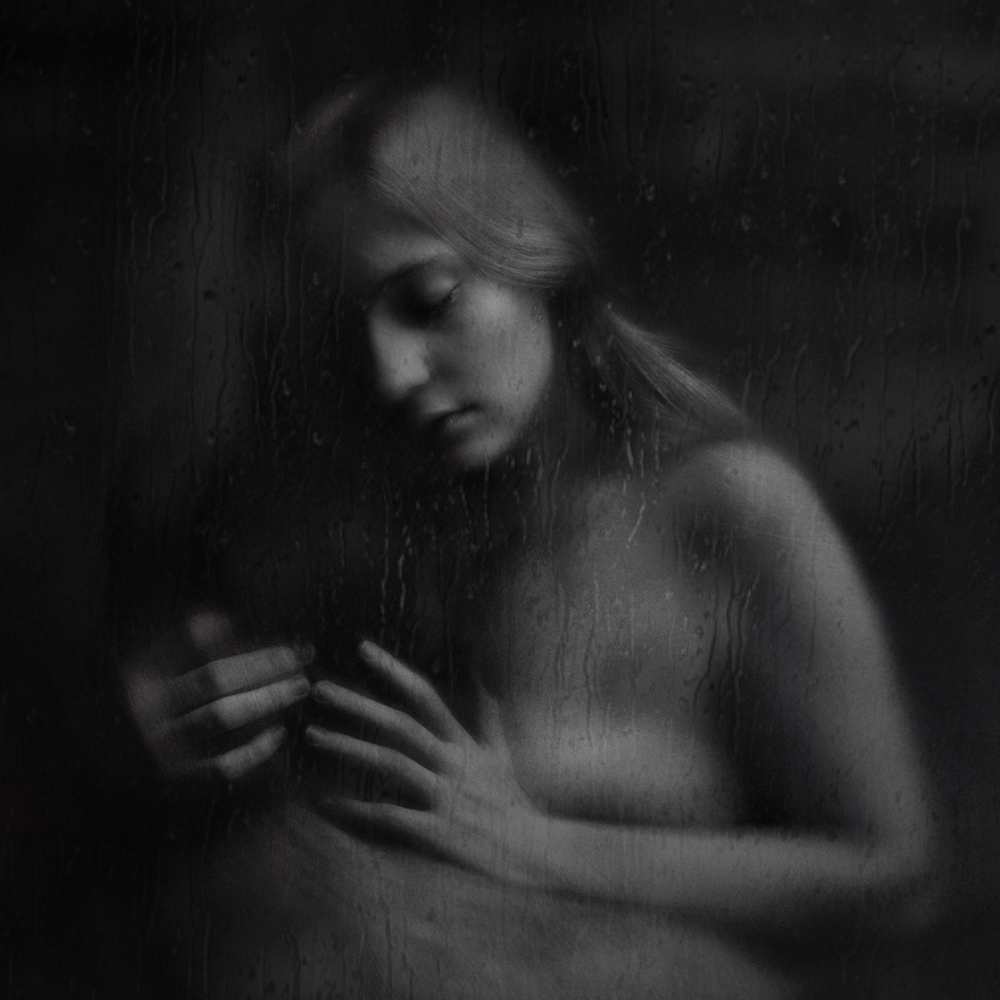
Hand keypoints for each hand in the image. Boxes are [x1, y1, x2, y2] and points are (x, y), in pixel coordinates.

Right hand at [122, 611, 310, 783]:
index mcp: (140, 669)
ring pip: (221, 715)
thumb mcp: (141, 665)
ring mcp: (159, 744)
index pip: (191, 639)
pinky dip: (254, 751)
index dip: (232, 631)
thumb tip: (225, 621)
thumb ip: (178, 642)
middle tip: (303, 656)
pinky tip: (278, 734)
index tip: (263, 629)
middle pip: (215, 677)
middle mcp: (146, 705)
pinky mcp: (173, 780)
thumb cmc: (132, 703)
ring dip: (266, 698)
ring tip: (300, 685)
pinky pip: (221, 766)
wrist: (90, 762)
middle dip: (264, 664)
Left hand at [305, 640, 547, 884]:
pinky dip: (357, 809)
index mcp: (463, 744)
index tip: (362, 648)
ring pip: (391, 764)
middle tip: (318, 689)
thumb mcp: (502, 756)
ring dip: (350, 747)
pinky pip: (390, 816)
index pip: (425, 696)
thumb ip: (489, 718)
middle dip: (358, 704)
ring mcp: (444, 797)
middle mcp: (452, 764)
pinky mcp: (437, 832)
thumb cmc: (513, 805)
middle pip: (400, 725)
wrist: (534, 854)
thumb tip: (484, 680)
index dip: (394, 670)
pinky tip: (326, 802)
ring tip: (313, 736)